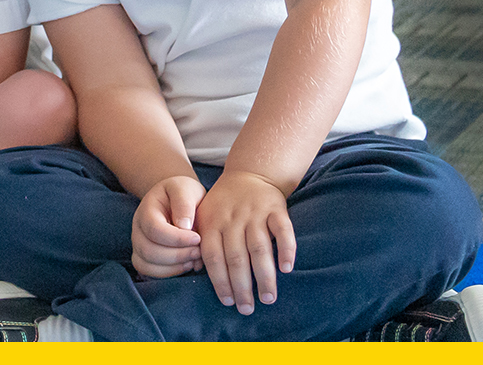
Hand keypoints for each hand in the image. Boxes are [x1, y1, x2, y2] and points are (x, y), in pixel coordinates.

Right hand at [132, 175, 204, 278]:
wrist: (177, 199)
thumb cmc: (182, 194)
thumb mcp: (185, 188)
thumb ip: (184, 203)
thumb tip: (184, 226)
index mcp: (146, 210)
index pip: (154, 229)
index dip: (177, 238)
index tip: (198, 238)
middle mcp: (138, 228)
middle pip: (149, 250)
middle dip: (177, 255)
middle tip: (199, 251)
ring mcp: (139, 244)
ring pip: (147, 264)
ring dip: (174, 266)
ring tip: (195, 258)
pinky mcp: (144, 257)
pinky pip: (149, 272)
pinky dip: (169, 273)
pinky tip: (187, 264)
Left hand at [195, 170, 296, 314]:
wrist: (250, 174)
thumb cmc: (224, 204)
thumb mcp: (205, 216)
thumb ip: (201, 240)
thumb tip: (196, 272)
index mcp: (212, 223)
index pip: (213, 257)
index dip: (219, 280)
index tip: (228, 302)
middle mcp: (233, 220)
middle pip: (236, 257)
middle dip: (241, 286)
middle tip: (247, 309)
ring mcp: (255, 214)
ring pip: (259, 248)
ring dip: (264, 276)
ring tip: (268, 298)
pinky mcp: (277, 209)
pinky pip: (283, 230)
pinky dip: (286, 248)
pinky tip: (287, 269)